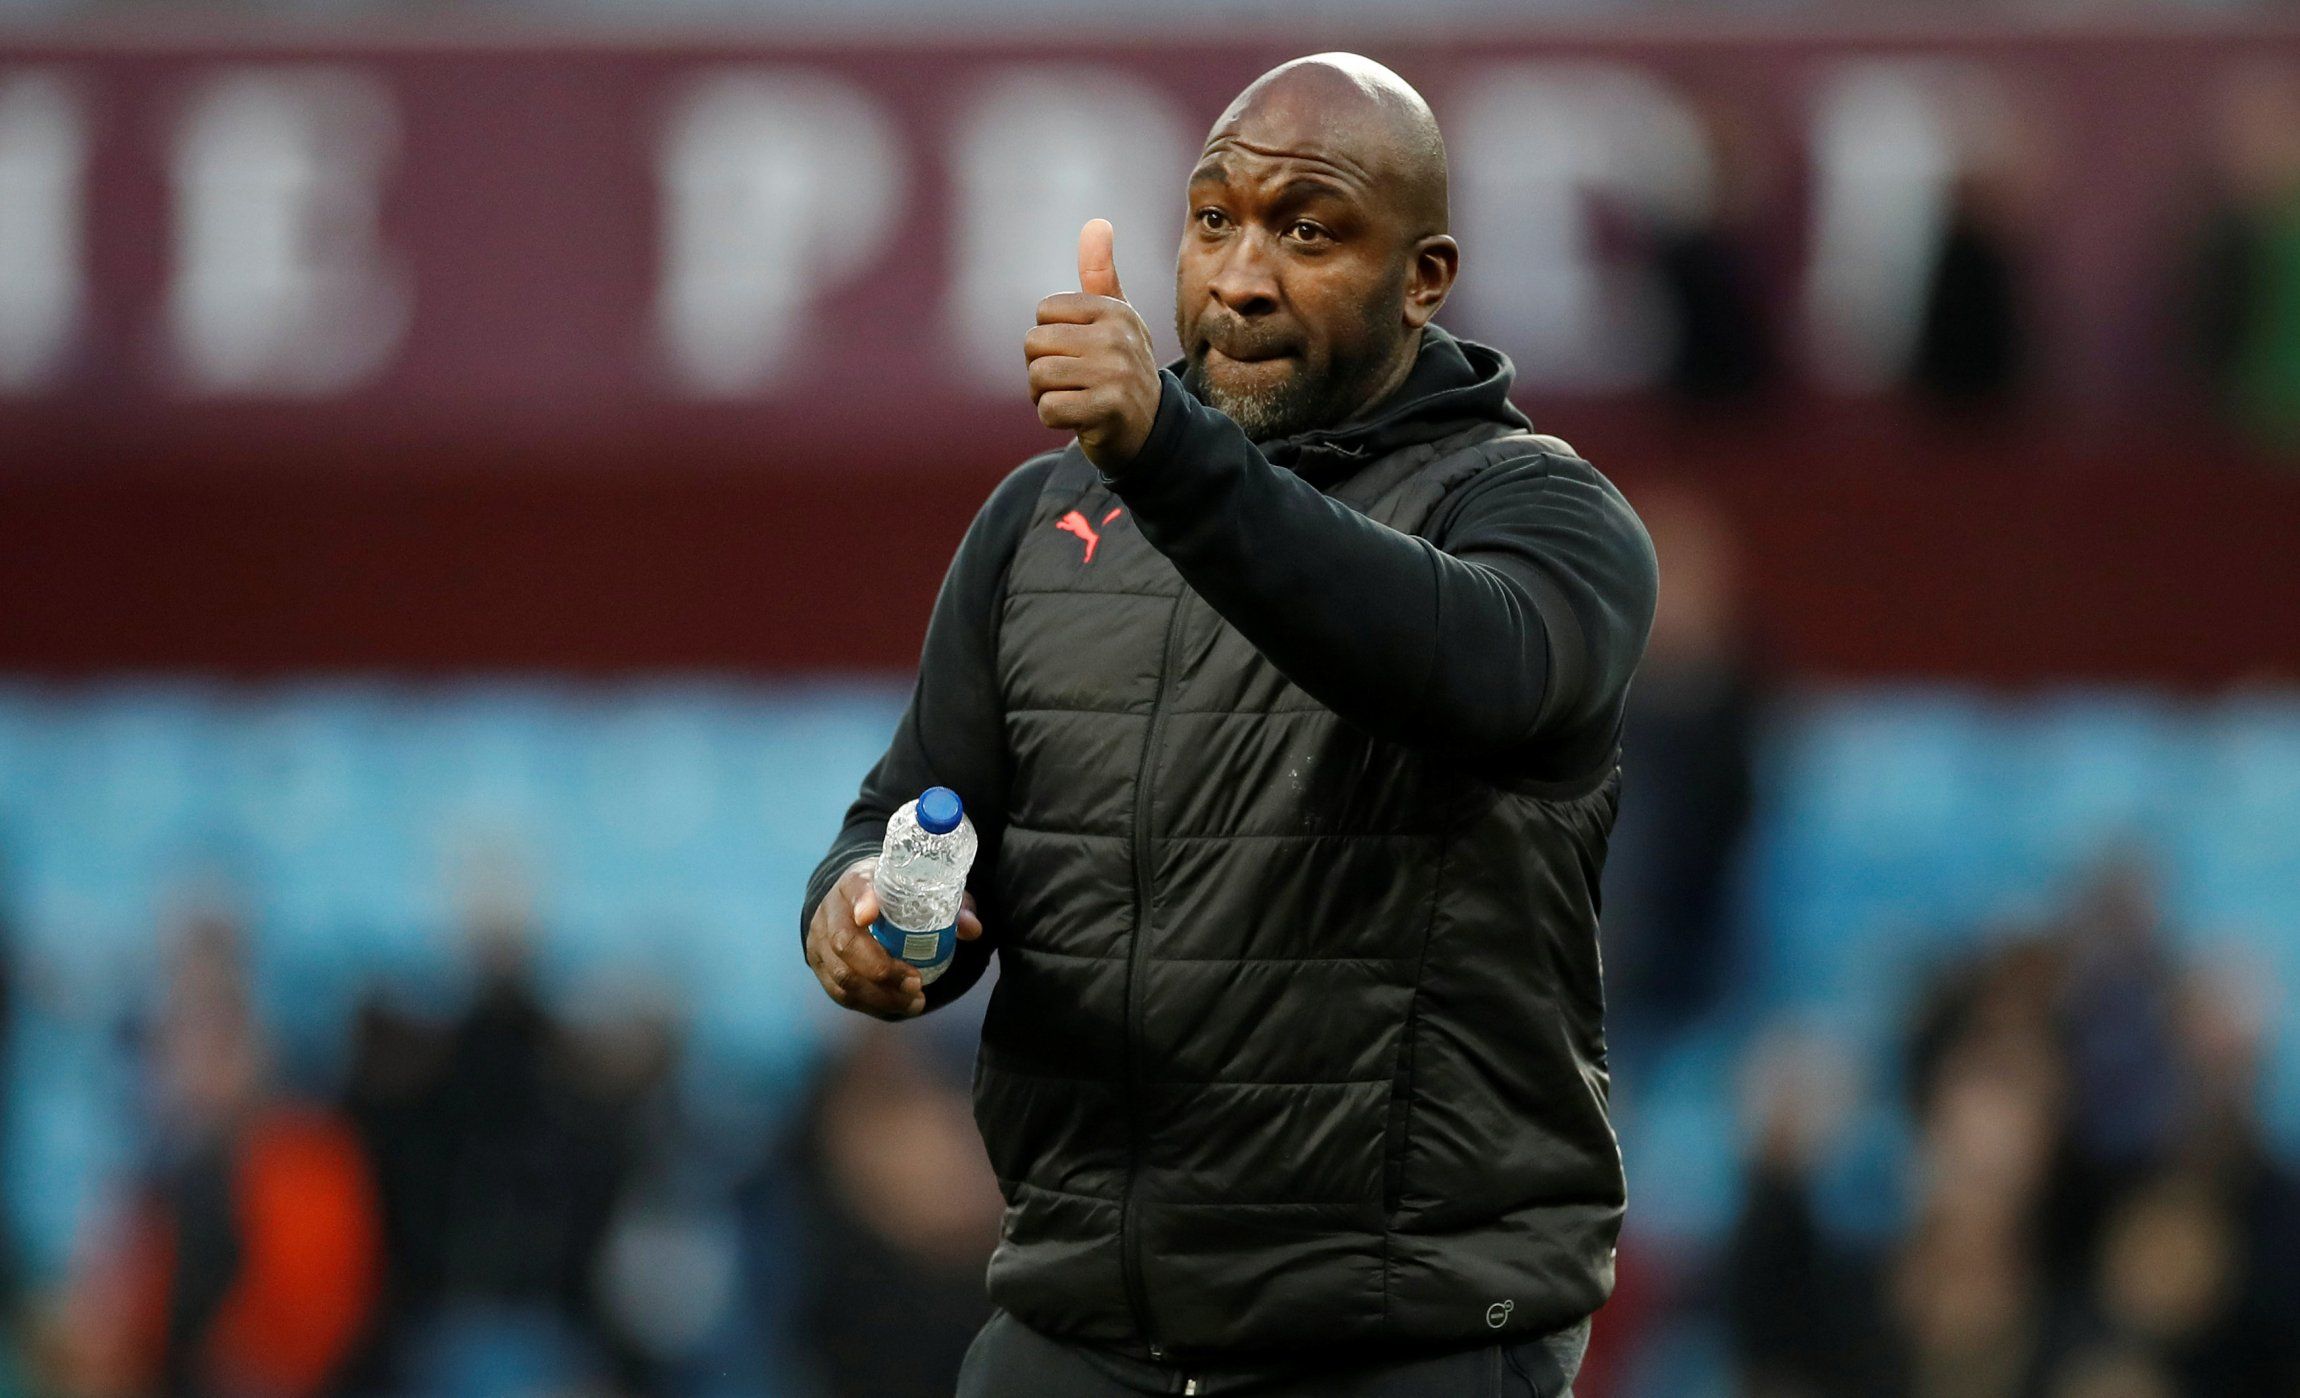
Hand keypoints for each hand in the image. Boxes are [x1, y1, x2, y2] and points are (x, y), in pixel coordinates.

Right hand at [804, 857, 984, 1019]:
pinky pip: (841, 993)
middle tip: (916, 982)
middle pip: (844, 942)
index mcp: (857, 881)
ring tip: (915, 1001)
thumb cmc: (895, 895)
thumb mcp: (921, 891)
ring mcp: (820, 940)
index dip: (860, 899)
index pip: (854, 886)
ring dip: (880, 995)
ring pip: (842, 975)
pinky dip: (872, 1004)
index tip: (870, 913)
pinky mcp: (820, 967)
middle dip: (880, 968)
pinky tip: (899, 1006)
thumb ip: (951, 905)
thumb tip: (972, 928)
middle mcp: (831, 910)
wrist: (852, 902)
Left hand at [1027, 218, 1161, 470]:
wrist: (1148, 427)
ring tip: (1072, 397)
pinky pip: (1048, 409)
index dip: (1049, 337)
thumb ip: (1101, 273)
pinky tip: (1076, 417)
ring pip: (1038, 376)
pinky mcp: (1107, 409)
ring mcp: (1114, 374)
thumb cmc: (1121, 365)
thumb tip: (1097, 222)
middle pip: (1034, 344)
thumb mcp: (1116, 317)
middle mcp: (1117, 337)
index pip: (1044, 313)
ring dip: (1044, 394)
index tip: (1075, 351)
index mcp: (1114, 310)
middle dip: (1040, 367)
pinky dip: (1052, 418)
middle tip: (1070, 379)